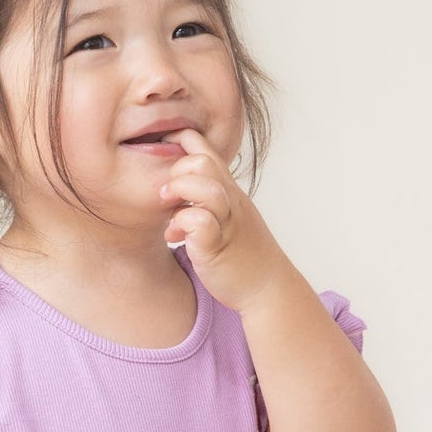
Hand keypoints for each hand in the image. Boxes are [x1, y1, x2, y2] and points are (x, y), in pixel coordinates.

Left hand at [156, 127, 289, 311]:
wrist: (268, 288)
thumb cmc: (243, 254)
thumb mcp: (226, 217)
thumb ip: (204, 201)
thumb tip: (172, 195)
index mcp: (229, 191)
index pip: (205, 150)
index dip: (180, 144)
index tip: (163, 162)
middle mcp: (230, 201)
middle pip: (202, 161)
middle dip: (176, 172)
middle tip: (165, 197)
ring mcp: (226, 223)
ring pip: (205, 186)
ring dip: (179, 194)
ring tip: (170, 214)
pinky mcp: (217, 247)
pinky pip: (200, 222)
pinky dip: (181, 223)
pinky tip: (175, 237)